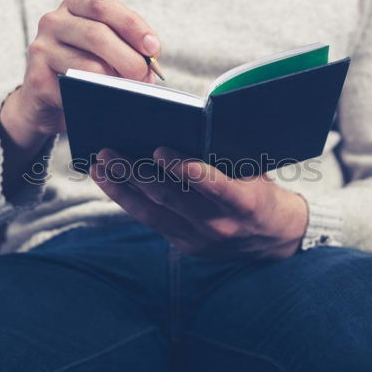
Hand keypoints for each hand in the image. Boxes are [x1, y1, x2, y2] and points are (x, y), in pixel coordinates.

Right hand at [0, 0, 162, 148]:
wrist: (45, 101)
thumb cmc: (85, 71)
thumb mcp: (107, 52)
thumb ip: (128, 48)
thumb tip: (151, 63)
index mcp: (74, 7)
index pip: (103, 5)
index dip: (132, 25)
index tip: (153, 47)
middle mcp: (53, 22)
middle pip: (97, 34)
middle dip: (129, 58)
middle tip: (143, 75)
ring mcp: (41, 49)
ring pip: (89, 65)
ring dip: (115, 82)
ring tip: (126, 91)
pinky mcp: (37, 78)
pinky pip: (75, 89)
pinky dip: (96, 96)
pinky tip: (103, 101)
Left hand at [90, 147, 308, 258]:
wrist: (272, 238)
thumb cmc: (259, 190)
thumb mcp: (253, 173)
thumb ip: (224, 157)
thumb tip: (187, 126)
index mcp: (244, 203)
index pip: (215, 185)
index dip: (187, 170)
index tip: (160, 150)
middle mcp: (219, 224)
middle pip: (170, 198)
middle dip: (136, 174)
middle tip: (109, 152)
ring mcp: (198, 238)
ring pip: (151, 212)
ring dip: (122, 187)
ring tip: (100, 165)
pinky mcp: (183, 244)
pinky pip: (149, 220)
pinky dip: (127, 199)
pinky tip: (108, 181)